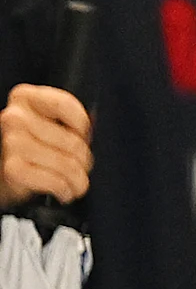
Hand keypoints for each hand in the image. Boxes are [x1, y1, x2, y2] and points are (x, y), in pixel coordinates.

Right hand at [0, 84, 88, 205]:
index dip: (82, 124)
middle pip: (71, 140)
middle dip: (84, 159)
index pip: (64, 105)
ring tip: (77, 182)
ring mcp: (12, 143)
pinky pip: (53, 180)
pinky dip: (64, 189)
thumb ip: (71, 120)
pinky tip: (64, 190)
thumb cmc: (32, 143)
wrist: (3, 168)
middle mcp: (14, 118)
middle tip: (83, 166)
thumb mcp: (50, 122)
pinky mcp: (13, 169)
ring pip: (65, 162)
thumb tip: (94, 128)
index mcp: (25, 98)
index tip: (85, 135)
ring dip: (77, 178)